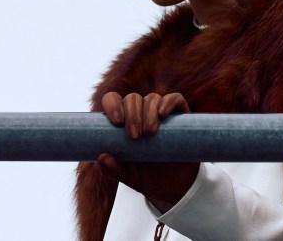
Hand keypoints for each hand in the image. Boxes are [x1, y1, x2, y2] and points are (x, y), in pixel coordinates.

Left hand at [97, 92, 199, 210]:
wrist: (172, 183)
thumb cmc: (145, 175)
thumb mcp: (126, 175)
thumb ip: (112, 169)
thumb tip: (102, 157)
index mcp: (123, 122)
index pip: (113, 100)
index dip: (112, 104)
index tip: (116, 122)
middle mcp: (141, 113)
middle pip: (133, 98)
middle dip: (132, 115)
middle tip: (134, 137)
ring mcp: (161, 112)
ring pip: (152, 98)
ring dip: (148, 112)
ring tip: (150, 133)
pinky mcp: (180, 114)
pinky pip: (175, 98)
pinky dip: (168, 102)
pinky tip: (163, 114)